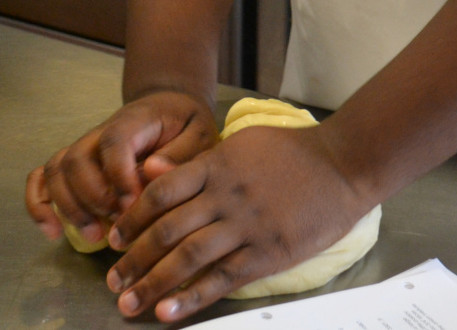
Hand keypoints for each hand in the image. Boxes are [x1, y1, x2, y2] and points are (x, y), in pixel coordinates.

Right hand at [25, 89, 218, 246]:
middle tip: (118, 224)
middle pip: (76, 159)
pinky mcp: (73, 165)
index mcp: (133, 121)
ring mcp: (83, 148)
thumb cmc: (185, 124)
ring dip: (69, 207)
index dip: (118, 174)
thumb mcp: (198, 134)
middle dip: (93, 198)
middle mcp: (99, 133)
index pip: (113, 141)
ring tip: (96, 235)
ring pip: (56, 170)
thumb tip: (152, 171)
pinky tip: (53, 232)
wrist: (168, 108)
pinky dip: (39, 204)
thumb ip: (179, 154)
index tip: (133, 203)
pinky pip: (42, 178)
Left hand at [105, 124, 371, 321]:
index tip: (114, 239)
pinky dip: (191, 297)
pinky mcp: (267, 252)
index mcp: (216, 165)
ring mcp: (246, 225)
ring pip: (187, 257)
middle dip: (134, 258)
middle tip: (112, 280)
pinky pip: (221, 278)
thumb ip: (198, 161)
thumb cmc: (293, 151)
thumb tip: (150, 172)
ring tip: (129, 303)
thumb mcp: (241, 143)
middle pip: (167, 230)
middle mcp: (225, 196)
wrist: (343, 164)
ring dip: (153, 283)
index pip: (160, 193)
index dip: (132, 218)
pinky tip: (168, 313)